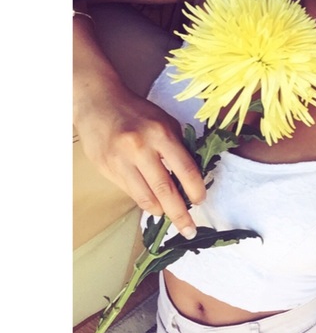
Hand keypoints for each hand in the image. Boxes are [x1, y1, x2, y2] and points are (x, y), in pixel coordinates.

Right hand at [75, 85, 204, 238]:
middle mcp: (140, 148)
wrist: (98, 103)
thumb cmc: (138, 113)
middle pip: (165, 190)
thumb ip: (179, 147)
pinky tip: (153, 204)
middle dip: (180, 214)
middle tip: (189, 229)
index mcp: (160, 133)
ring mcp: (120, 160)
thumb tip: (193, 178)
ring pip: (145, 197)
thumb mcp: (165, 122)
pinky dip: (145, 201)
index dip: (195, 189)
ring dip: (161, 211)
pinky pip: (131, 193)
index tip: (201, 201)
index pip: (184, 168)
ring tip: (171, 216)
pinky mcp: (107, 169)